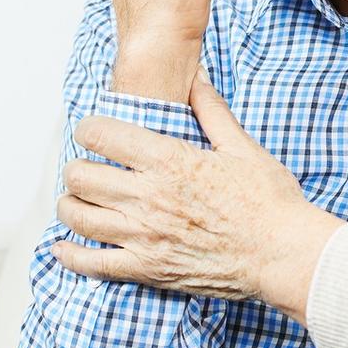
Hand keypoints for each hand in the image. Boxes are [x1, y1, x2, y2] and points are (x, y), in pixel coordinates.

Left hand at [54, 70, 344, 324]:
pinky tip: (64, 246)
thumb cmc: (269, 201)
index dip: (89, 128)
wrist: (282, 253)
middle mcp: (148, 196)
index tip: (93, 131)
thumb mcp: (243, 147)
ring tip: (80, 200)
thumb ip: (212, 111)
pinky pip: (90, 263)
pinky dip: (70, 254)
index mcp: (170, 161)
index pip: (101, 135)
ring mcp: (144, 236)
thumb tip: (196, 78)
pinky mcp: (146, 268)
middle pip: (80, 176)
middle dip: (78, 167)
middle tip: (89, 167)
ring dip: (71, 205)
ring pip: (77, 216)